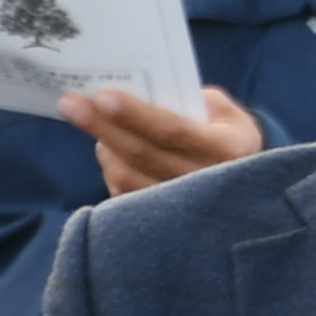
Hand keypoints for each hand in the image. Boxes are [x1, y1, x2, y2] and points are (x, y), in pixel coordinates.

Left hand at [69, 81, 263, 195]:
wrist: (245, 182)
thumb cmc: (227, 135)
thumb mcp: (225, 111)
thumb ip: (193, 99)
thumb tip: (145, 93)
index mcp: (226, 149)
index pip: (172, 131)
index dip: (136, 115)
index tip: (103, 97)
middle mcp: (206, 183)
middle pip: (142, 154)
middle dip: (101, 126)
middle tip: (70, 103)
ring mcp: (182, 208)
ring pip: (127, 177)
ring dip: (104, 146)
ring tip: (91, 120)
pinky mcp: (161, 222)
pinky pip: (123, 193)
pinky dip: (109, 168)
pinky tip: (107, 149)